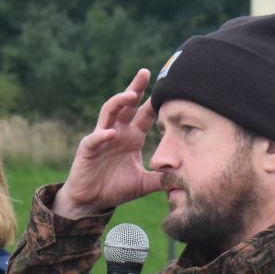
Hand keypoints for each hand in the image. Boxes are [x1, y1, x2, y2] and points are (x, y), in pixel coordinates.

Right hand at [54, 69, 162, 218]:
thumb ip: (161, 179)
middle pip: (127, 104)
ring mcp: (101, 138)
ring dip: (119, 102)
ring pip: (109, 112)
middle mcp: (118, 132)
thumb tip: (186, 181)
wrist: (92, 200)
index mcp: (132, 136)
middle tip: (145, 72)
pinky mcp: (88, 149)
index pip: (146, 114)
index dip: (155, 102)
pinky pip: (95, 139)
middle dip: (136, 88)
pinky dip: (102, 135)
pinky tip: (110, 134)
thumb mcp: (144, 183)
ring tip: (130, 95)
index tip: (169, 88)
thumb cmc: (115, 188)